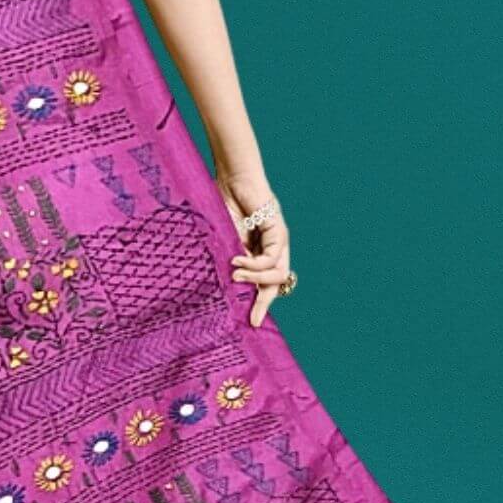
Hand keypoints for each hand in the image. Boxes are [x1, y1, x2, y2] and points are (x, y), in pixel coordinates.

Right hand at [216, 172, 290, 328]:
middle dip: (264, 302)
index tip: (250, 322)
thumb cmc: (223, 207)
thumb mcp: (226, 242)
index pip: (266, 283)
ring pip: (277, 274)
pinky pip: (271, 258)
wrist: (230, 181)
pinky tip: (237, 260)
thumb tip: (227, 287)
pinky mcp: (279, 231)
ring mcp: (279, 240)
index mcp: (260, 252)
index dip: (259, 303)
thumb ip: (231, 261)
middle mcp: (273, 248)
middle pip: (277, 283)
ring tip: (235, 275)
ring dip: (255, 279)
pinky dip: (254, 264)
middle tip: (251, 317)